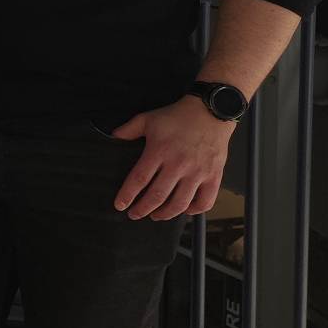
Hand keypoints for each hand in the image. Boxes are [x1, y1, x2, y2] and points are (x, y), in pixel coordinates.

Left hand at [109, 96, 236, 220]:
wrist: (211, 112)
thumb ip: (129, 129)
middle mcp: (178, 165)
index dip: (127, 195)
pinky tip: (184, 210)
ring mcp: (197, 172)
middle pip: (157, 196)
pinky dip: (193, 210)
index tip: (120, 205)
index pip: (139, 179)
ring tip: (155, 215)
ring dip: (165, 214)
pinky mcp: (214, 176)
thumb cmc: (179, 116)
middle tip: (134, 214)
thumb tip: (113, 136)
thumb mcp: (149, 119)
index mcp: (159, 151)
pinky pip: (205, 201)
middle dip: (142, 209)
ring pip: (179, 203)